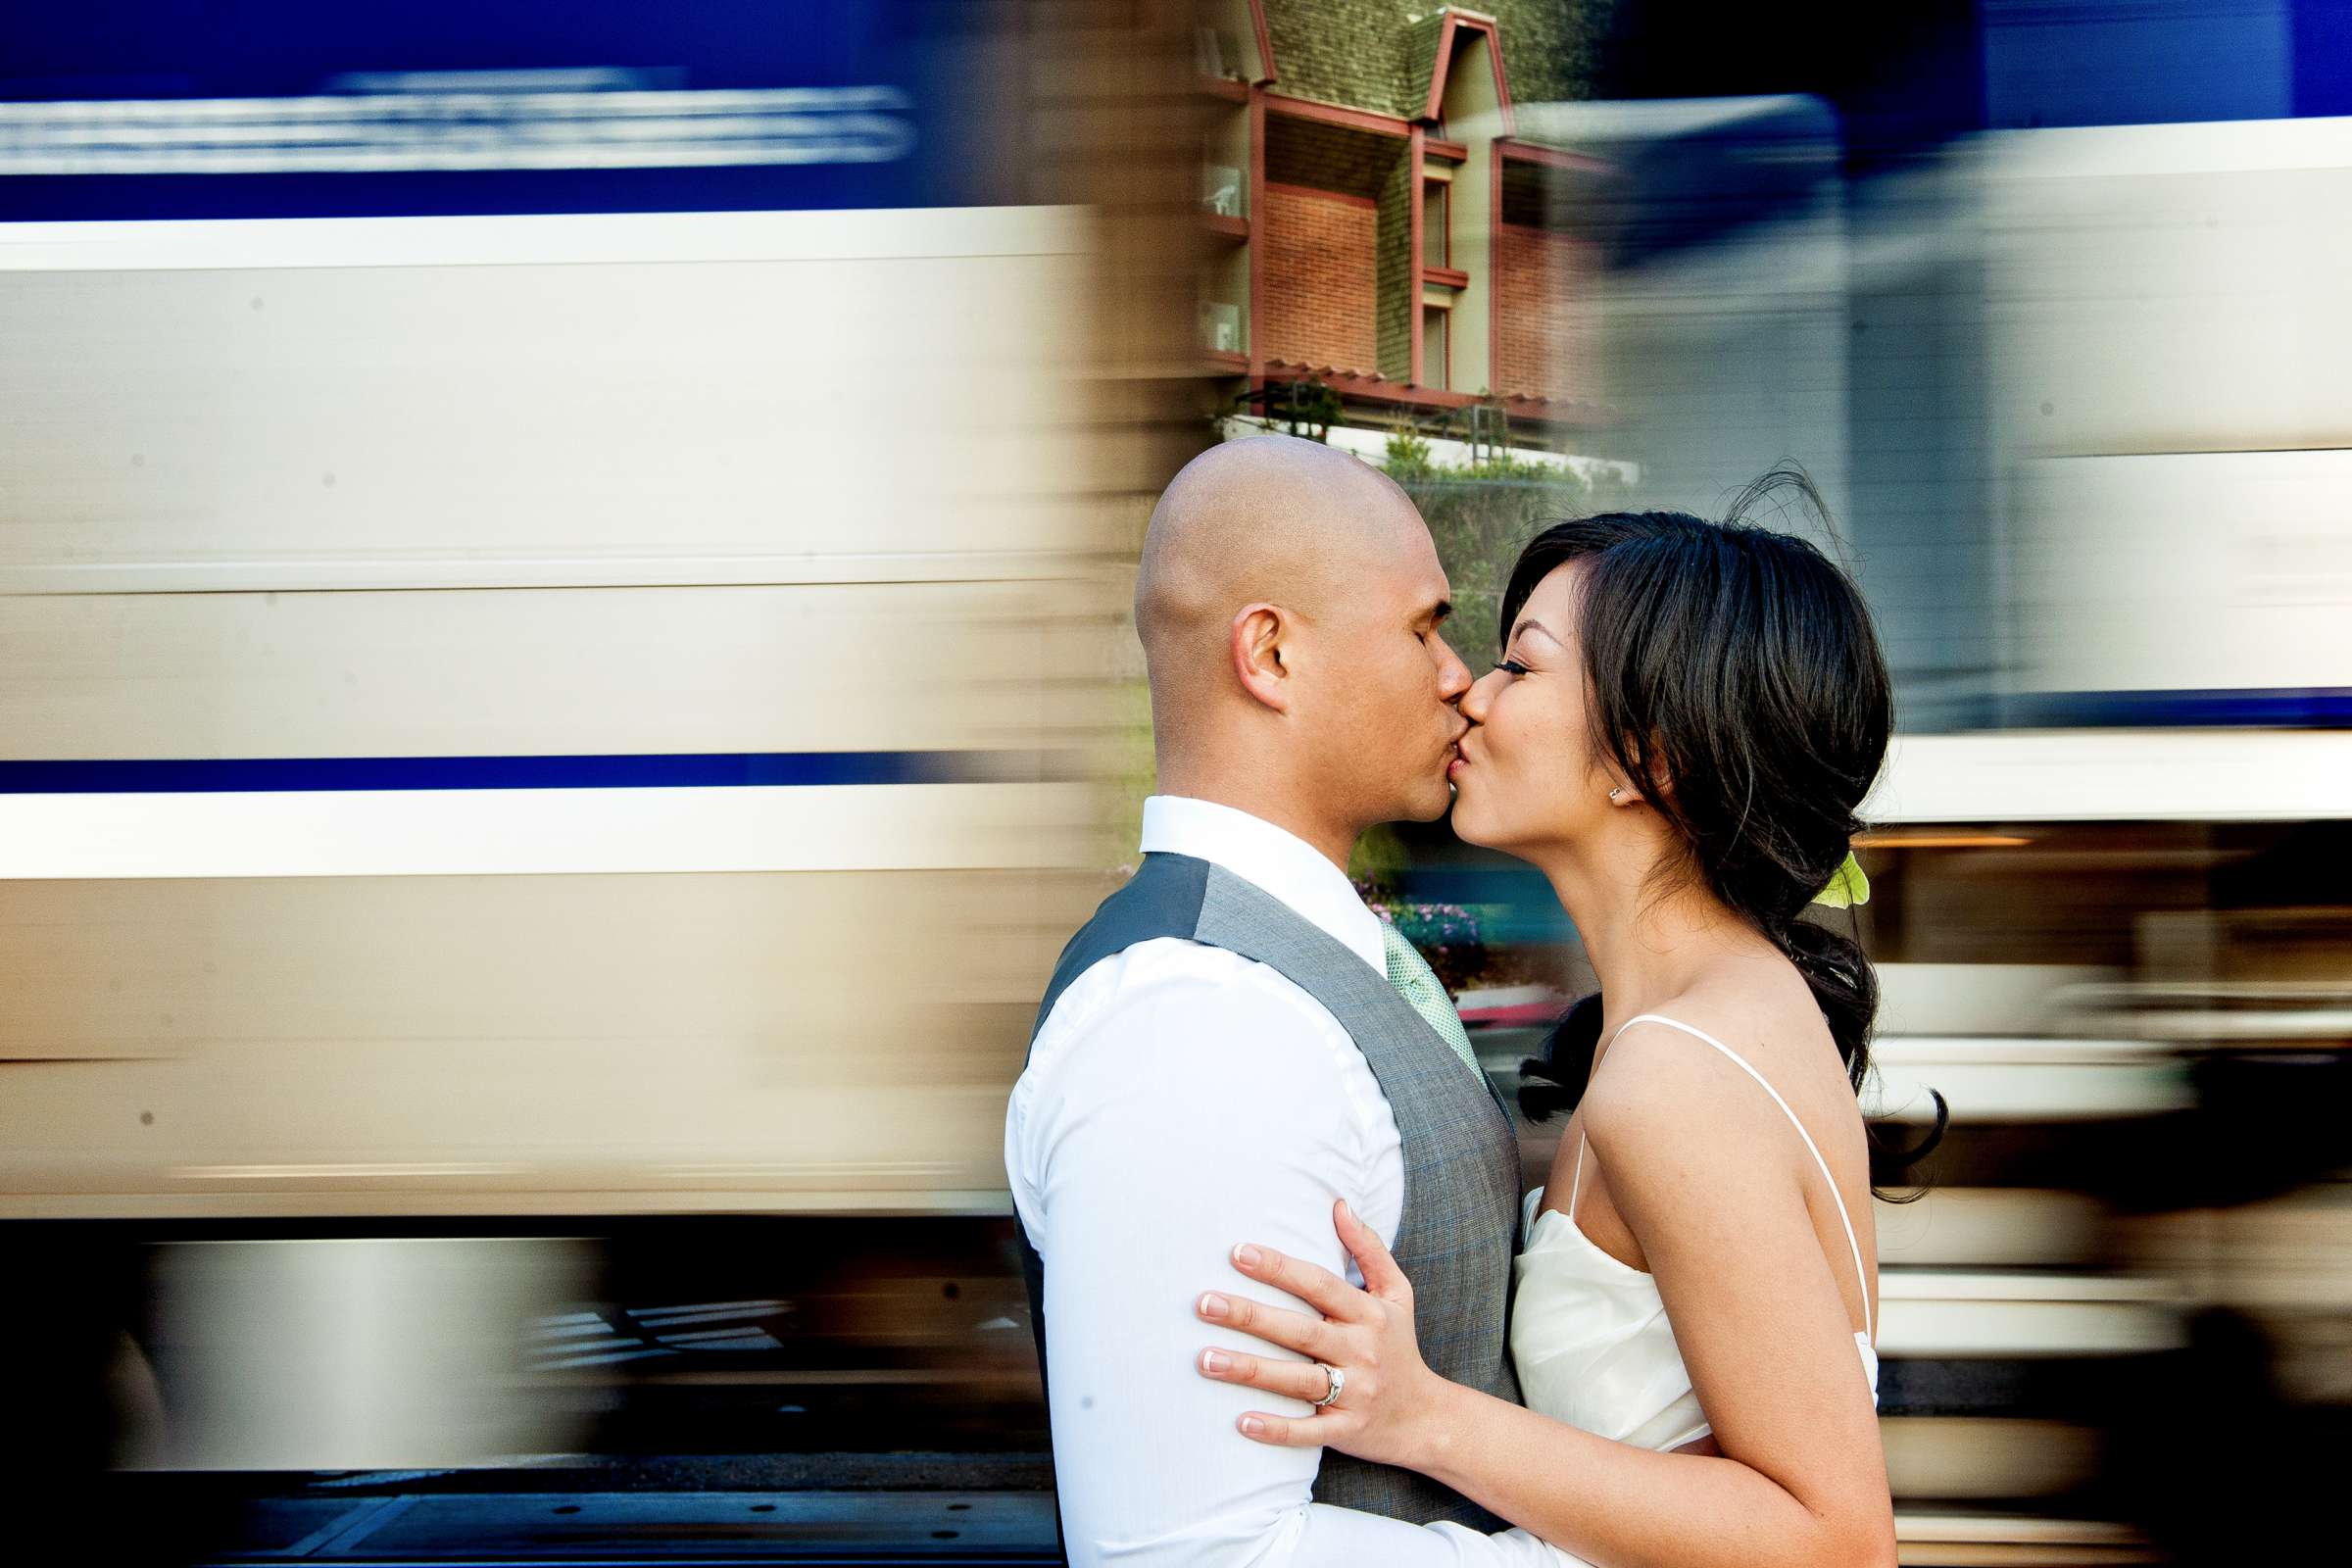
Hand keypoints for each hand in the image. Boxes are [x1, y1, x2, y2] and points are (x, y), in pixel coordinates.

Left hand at [1193, 1198, 1446, 1469]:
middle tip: (1203, 1302)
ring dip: (1249, 1370)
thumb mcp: (1397, 1294)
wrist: (1428, 1418)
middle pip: (1300, 1331)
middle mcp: (1362, 1351)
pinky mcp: (1347, 1431)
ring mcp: (1355, 1393)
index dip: (1279, 1268)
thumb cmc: (1399, 1347)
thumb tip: (1339, 1203)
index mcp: (1369, 1314)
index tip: (1237, 1252)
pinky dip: (1276, 1429)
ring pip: (1297, 1381)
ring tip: (1205, 1359)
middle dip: (1250, 1316)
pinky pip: (1308, 1432)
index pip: (1319, 1285)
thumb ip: (1369, 1248)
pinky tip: (1241, 1422)